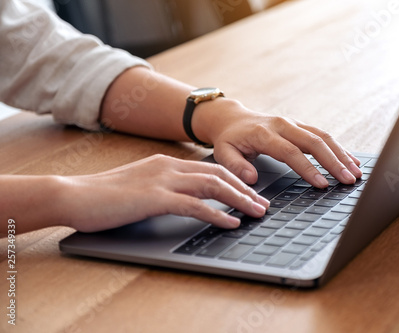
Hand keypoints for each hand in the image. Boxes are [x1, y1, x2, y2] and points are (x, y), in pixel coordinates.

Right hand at [61, 155, 269, 232]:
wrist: (73, 194)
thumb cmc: (103, 195)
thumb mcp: (139, 185)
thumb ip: (162, 187)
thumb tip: (183, 198)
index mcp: (166, 162)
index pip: (210, 168)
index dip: (234, 180)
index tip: (250, 193)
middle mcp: (169, 166)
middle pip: (218, 175)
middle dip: (245, 190)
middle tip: (263, 204)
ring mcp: (162, 180)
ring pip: (213, 186)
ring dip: (239, 200)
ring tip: (257, 213)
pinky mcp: (154, 198)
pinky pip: (194, 205)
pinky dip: (216, 214)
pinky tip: (231, 223)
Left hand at [193, 99, 362, 186]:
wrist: (231, 118)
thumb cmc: (229, 139)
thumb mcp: (223, 153)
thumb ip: (236, 166)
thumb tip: (251, 178)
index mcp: (264, 134)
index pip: (291, 152)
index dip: (308, 169)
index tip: (322, 184)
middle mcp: (282, 125)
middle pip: (313, 142)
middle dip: (333, 162)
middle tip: (348, 180)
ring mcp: (293, 124)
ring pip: (322, 136)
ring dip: (341, 154)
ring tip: (356, 172)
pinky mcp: (299, 126)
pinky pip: (322, 135)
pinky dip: (338, 148)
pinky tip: (350, 159)